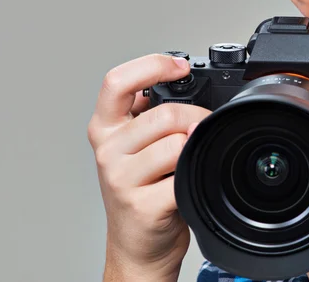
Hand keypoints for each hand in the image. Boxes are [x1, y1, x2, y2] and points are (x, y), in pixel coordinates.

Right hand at [87, 54, 211, 280]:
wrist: (138, 243)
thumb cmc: (143, 188)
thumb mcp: (136, 144)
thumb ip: (149, 114)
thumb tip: (187, 85)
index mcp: (105, 127)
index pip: (117, 81)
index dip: (152, 65)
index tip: (180, 67)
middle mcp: (108, 149)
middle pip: (164, 114)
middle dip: (196, 116)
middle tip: (202, 127)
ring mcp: (121, 179)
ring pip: (176, 143)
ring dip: (197, 145)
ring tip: (192, 156)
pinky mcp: (141, 205)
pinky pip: (184, 175)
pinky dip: (197, 173)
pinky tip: (190, 179)